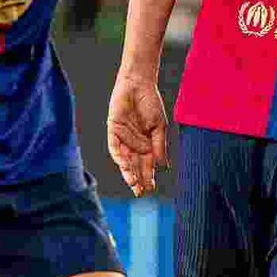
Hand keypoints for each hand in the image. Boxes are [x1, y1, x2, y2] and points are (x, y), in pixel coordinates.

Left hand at [107, 71, 169, 196]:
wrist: (139, 85)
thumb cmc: (151, 103)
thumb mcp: (159, 127)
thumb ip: (160, 146)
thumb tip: (163, 166)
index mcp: (146, 144)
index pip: (147, 165)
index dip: (148, 177)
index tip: (151, 188)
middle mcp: (133, 144)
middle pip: (135, 166)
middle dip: (138, 179)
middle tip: (140, 192)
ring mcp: (123, 138)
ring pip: (124, 160)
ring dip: (128, 172)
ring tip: (134, 183)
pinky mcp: (113, 129)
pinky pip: (114, 147)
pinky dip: (119, 157)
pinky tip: (125, 165)